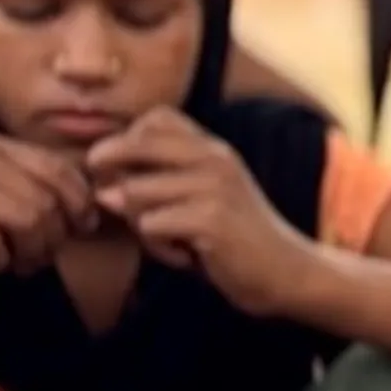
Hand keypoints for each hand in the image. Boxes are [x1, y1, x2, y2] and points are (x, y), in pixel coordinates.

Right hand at [0, 134, 96, 288]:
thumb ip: (36, 192)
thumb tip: (95, 210)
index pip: (60, 170)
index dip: (80, 204)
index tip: (80, 230)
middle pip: (46, 202)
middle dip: (52, 239)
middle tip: (36, 257)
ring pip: (26, 221)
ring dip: (29, 254)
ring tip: (16, 263)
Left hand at [85, 108, 313, 315]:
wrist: (287, 271)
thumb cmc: (235, 239)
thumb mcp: (201, 202)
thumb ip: (159, 187)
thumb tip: (103, 192)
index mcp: (213, 149)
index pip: (155, 119)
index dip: (125, 141)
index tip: (116, 169)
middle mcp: (214, 158)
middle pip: (136, 145)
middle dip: (111, 173)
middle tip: (110, 202)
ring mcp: (214, 186)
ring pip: (134, 192)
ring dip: (139, 223)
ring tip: (165, 240)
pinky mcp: (211, 218)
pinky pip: (151, 226)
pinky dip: (158, 248)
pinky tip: (184, 257)